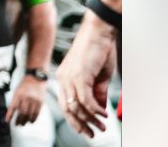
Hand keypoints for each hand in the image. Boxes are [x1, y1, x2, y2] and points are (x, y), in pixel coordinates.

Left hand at [5, 74, 45, 124]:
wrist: (35, 79)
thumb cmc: (24, 87)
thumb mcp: (17, 92)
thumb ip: (15, 102)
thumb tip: (12, 114)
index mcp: (18, 94)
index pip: (13, 107)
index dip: (10, 115)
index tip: (7, 121)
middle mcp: (26, 97)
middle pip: (22, 113)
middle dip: (19, 120)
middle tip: (17, 124)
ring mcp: (34, 100)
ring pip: (30, 114)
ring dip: (26, 121)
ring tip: (23, 124)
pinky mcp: (41, 102)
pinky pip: (37, 113)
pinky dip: (33, 119)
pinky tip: (31, 121)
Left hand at [56, 17, 116, 136]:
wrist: (99, 32)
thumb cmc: (99, 51)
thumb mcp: (98, 77)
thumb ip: (96, 93)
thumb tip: (98, 109)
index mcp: (65, 78)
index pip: (65, 105)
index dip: (75, 120)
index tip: (86, 129)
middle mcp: (63, 79)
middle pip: (68, 109)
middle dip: (81, 124)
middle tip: (93, 134)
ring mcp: (69, 77)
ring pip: (76, 107)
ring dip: (90, 119)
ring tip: (102, 126)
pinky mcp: (79, 76)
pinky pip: (85, 100)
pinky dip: (94, 110)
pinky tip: (103, 114)